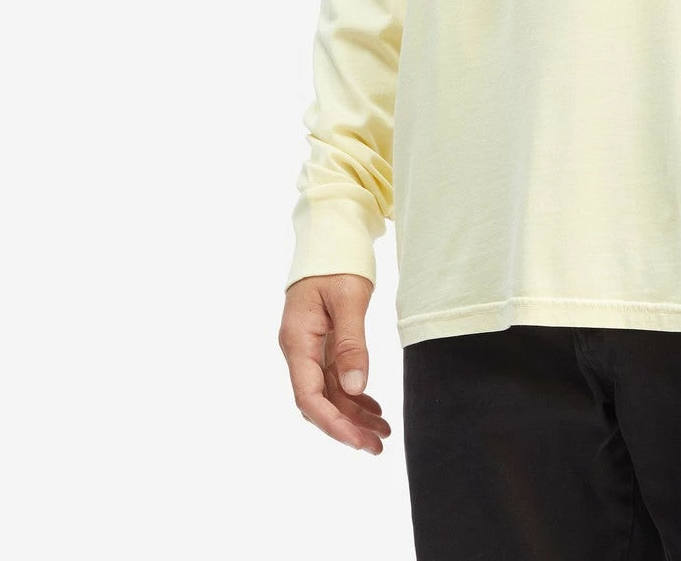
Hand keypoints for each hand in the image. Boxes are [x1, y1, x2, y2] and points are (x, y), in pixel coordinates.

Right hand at [279, 273, 390, 453]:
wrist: (331, 236)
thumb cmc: (337, 262)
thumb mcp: (349, 299)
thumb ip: (350, 343)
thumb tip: (354, 388)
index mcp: (297, 340)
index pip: (309, 395)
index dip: (333, 423)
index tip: (359, 441)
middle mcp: (299, 349)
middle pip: (318, 401)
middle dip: (346, 427)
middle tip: (379, 445)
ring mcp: (310, 347)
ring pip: (329, 392)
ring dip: (353, 414)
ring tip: (383, 432)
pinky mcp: (322, 342)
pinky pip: (335, 378)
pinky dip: (354, 394)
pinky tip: (373, 408)